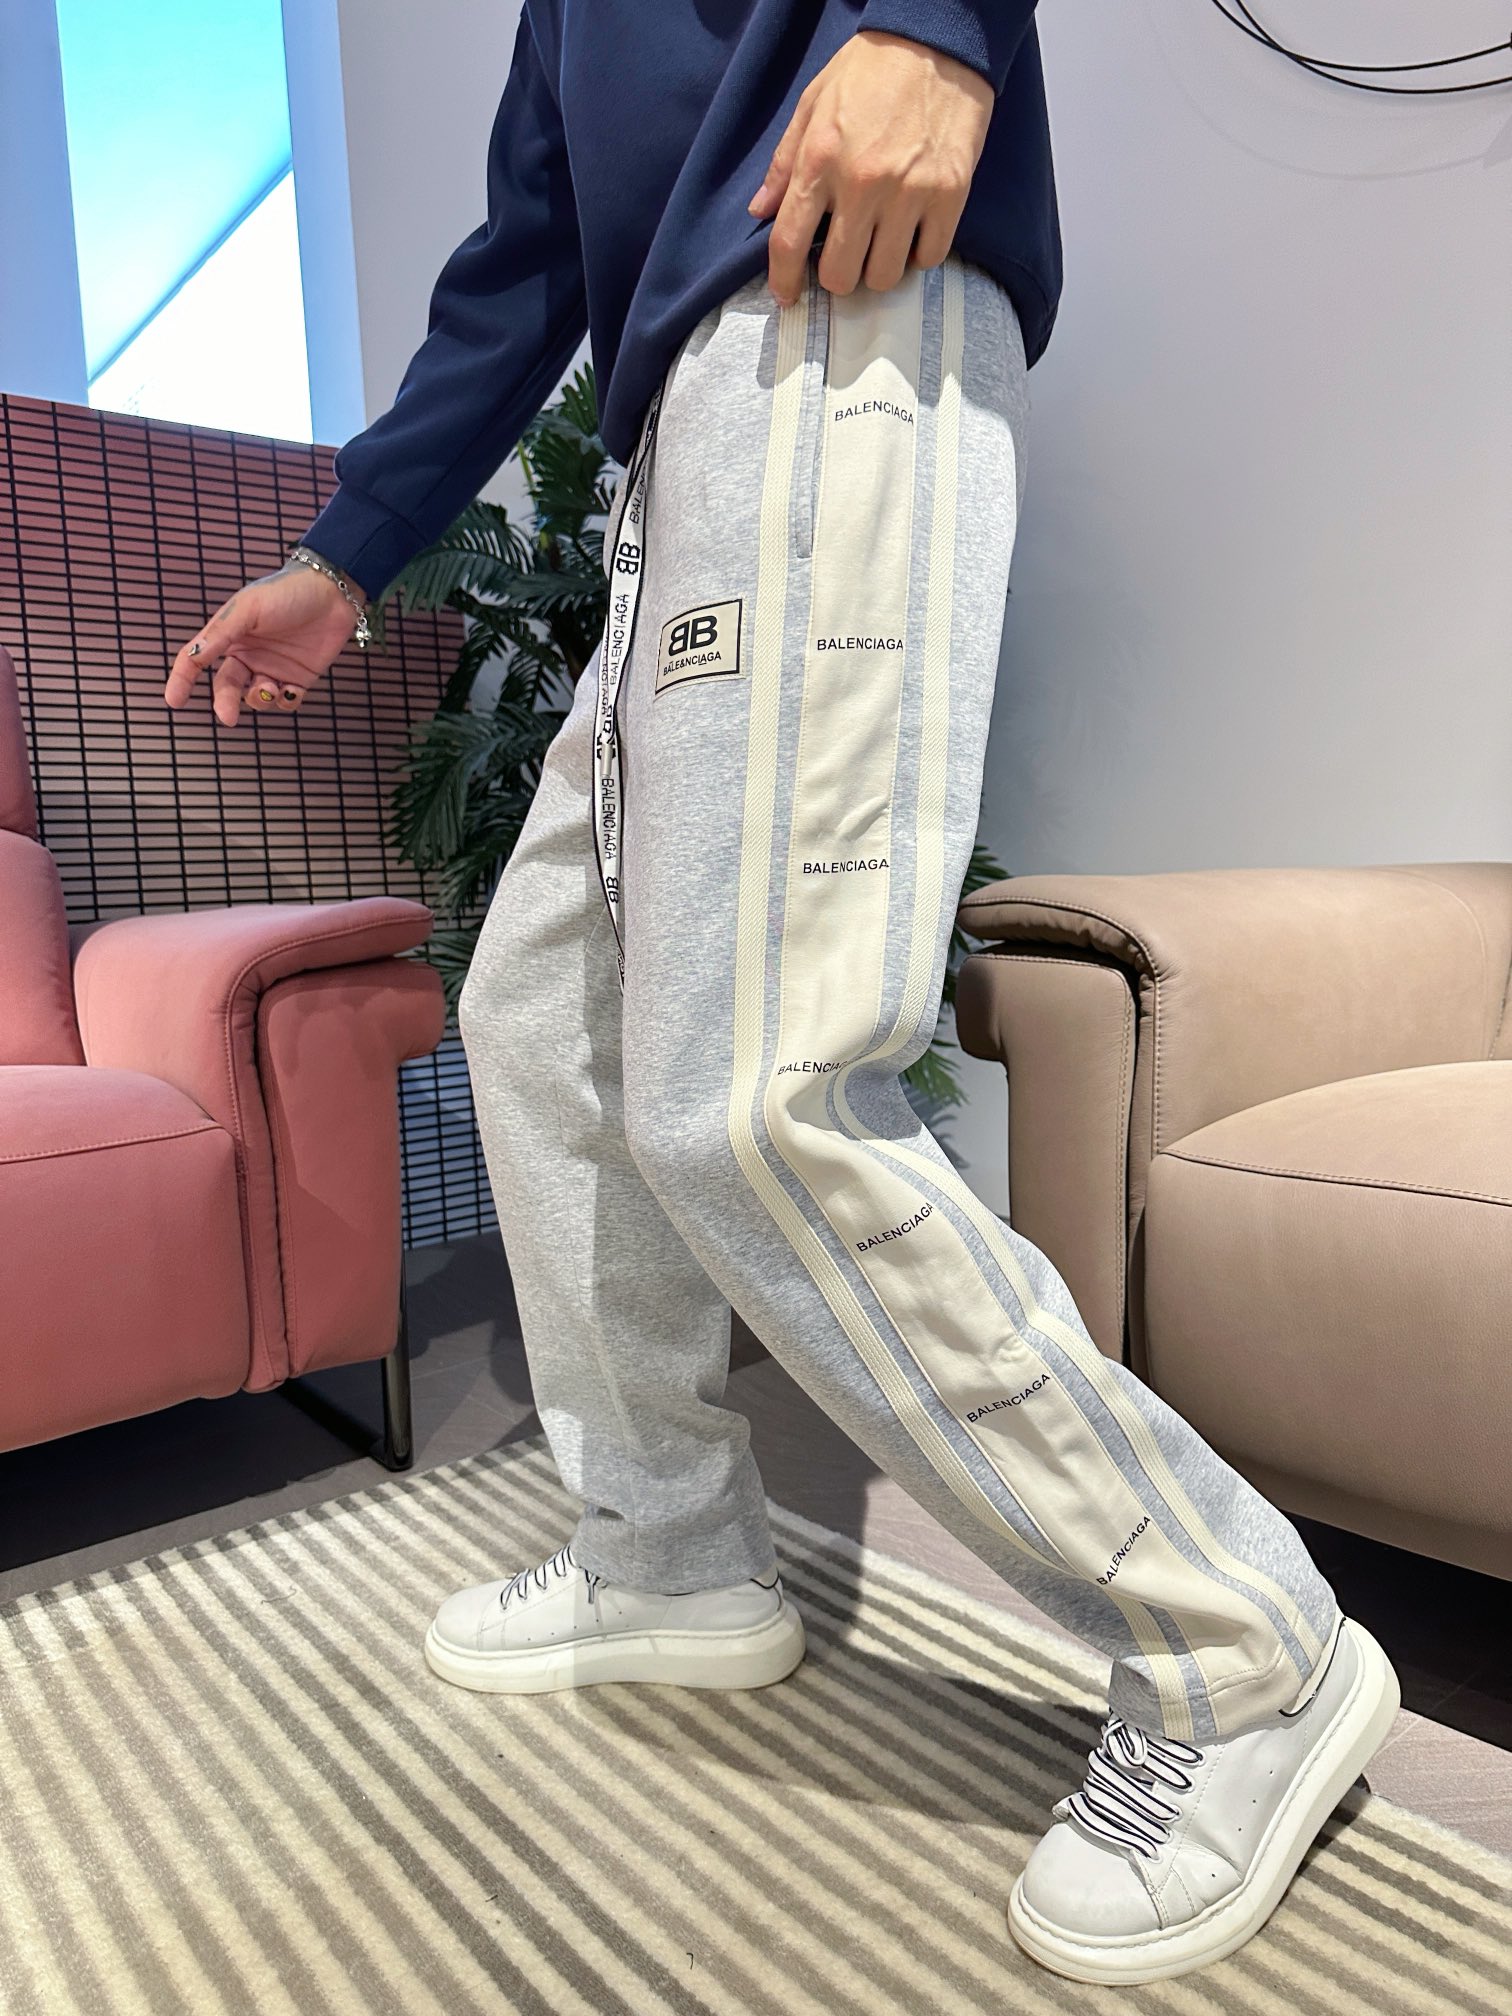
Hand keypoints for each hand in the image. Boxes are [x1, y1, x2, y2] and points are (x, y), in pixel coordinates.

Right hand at [164, 559, 366, 727]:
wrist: (333, 591)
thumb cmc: (286, 592)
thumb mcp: (248, 609)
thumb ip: (220, 634)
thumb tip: (192, 657)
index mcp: (229, 635)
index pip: (197, 660)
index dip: (182, 680)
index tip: (174, 701)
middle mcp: (248, 654)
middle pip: (226, 687)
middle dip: (225, 703)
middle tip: (228, 717)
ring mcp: (273, 667)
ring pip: (255, 698)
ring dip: (259, 699)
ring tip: (271, 687)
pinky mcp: (299, 678)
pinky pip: (286, 701)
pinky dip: (285, 702)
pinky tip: (292, 691)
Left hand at [747, 28, 993, 306]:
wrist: (936, 40)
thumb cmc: (871, 70)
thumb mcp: (812, 104)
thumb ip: (784, 163)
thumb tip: (760, 210)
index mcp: (820, 160)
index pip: (790, 243)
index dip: (784, 280)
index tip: (788, 295)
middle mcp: (862, 183)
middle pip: (840, 275)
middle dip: (837, 276)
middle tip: (844, 258)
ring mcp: (908, 192)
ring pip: (884, 276)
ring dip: (877, 269)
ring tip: (880, 244)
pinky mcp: (949, 194)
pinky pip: (928, 258)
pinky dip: (917, 254)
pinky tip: (912, 232)